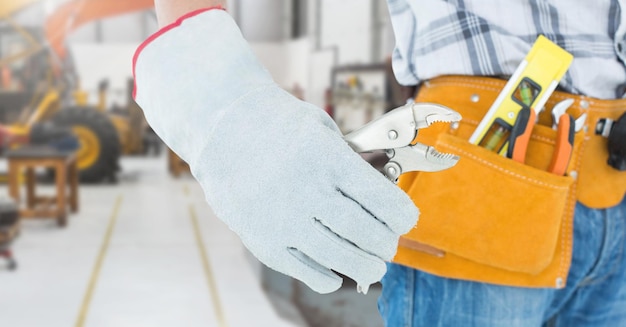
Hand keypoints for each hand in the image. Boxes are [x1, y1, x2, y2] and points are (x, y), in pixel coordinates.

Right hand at [133, 9, 418, 292]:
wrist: (221, 128)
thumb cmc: (278, 124)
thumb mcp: (322, 128)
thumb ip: (350, 161)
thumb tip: (379, 200)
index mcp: (330, 160)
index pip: (384, 202)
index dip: (403, 216)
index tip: (406, 220)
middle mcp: (309, 192)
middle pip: (368, 235)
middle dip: (387, 244)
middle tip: (388, 244)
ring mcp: (284, 220)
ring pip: (341, 259)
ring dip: (366, 267)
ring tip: (372, 266)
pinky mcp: (262, 240)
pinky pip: (305, 272)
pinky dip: (327, 278)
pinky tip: (335, 275)